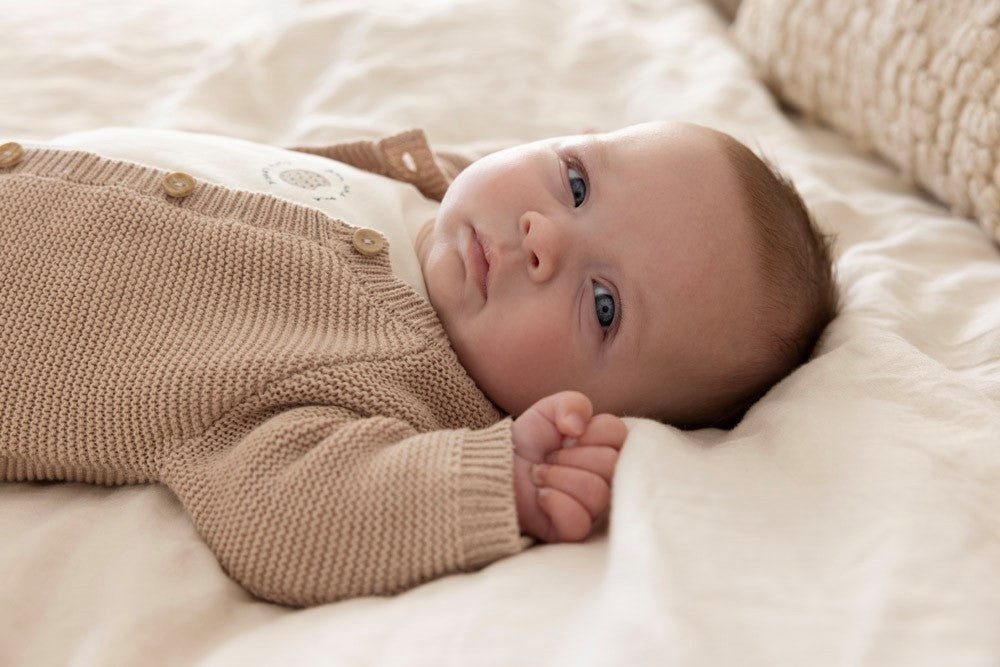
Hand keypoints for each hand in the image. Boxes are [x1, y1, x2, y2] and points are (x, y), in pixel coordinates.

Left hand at [511, 391, 627, 542]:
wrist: (496, 470)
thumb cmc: (528, 443)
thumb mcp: (547, 411)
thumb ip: (572, 404)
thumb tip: (578, 426)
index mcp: (605, 448)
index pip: (617, 433)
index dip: (587, 432)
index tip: (566, 436)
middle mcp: (606, 479)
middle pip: (609, 464)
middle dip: (568, 457)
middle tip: (548, 458)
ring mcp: (592, 507)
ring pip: (597, 492)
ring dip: (557, 478)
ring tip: (540, 476)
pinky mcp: (574, 531)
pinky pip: (580, 520)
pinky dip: (554, 502)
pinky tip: (541, 497)